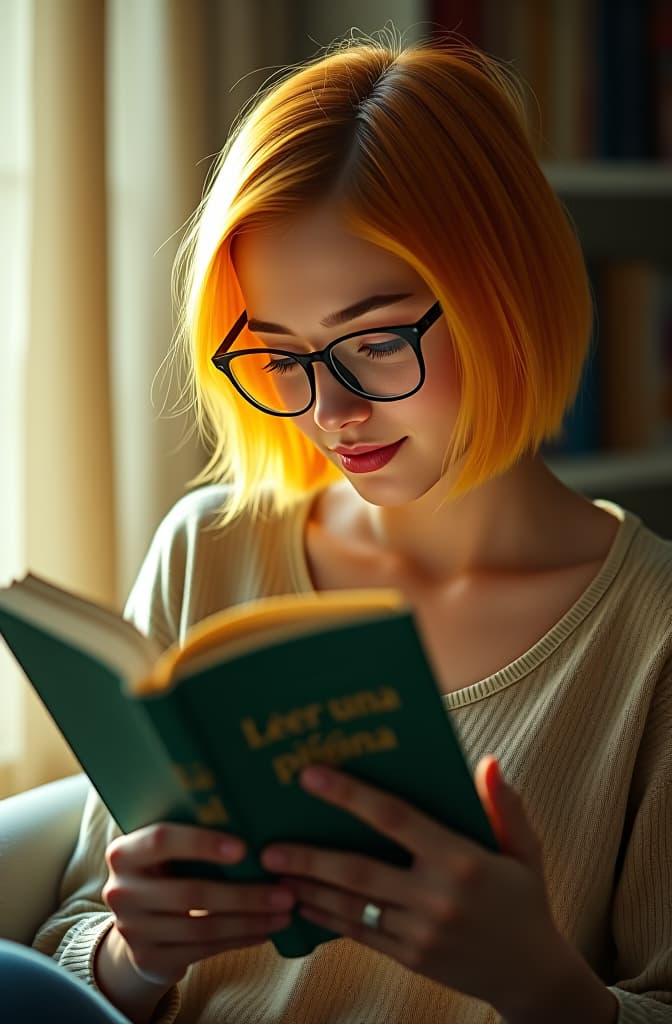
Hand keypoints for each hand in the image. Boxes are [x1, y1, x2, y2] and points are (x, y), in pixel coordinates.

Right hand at [100, 823, 294, 989]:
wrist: (137, 922)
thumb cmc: (167, 869)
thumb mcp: (166, 850)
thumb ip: (193, 832)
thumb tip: (255, 814)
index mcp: (125, 852)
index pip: (161, 840)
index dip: (202, 843)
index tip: (244, 848)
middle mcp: (121, 891)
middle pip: (191, 893)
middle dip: (245, 894)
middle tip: (286, 891)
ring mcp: (132, 930)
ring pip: (202, 928)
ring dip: (250, 921)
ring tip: (285, 912)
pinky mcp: (149, 958)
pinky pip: (204, 950)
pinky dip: (240, 938)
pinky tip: (266, 930)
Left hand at [260, 757, 589, 1019]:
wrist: (531, 974)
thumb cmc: (524, 899)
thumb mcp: (525, 849)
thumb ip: (506, 805)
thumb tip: (487, 762)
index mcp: (460, 860)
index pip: (395, 818)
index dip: (350, 795)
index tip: (312, 776)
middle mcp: (435, 897)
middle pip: (359, 871)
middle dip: (310, 857)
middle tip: (268, 845)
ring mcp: (420, 932)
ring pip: (351, 907)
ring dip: (308, 888)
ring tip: (272, 873)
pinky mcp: (410, 958)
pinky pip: (360, 934)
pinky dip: (327, 918)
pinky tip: (302, 903)